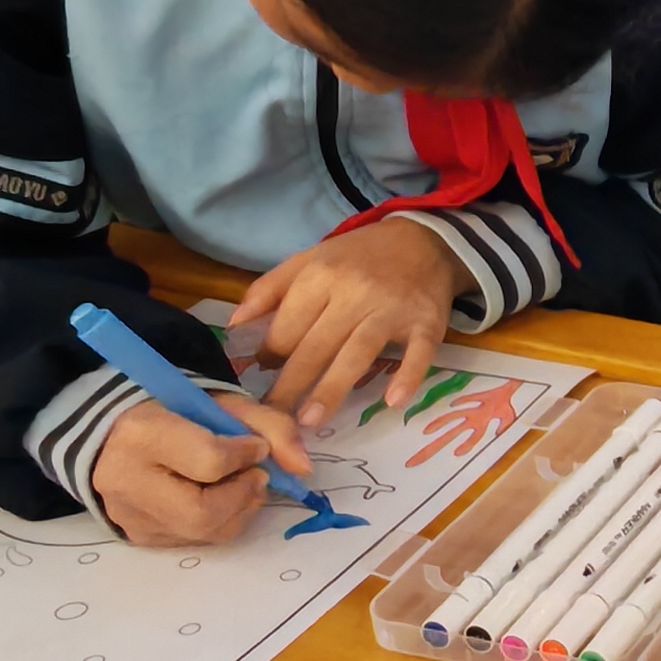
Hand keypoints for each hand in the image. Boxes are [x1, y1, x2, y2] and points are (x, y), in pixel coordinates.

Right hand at [93, 392, 311, 548]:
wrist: (115, 436)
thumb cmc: (174, 413)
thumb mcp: (221, 403)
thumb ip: (270, 426)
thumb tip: (304, 469)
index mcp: (142, 435)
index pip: (208, 460)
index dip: (245, 456)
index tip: (256, 447)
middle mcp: (127, 482)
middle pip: (203, 512)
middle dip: (243, 495)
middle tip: (256, 476)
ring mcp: (131, 517)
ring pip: (204, 532)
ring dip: (238, 511)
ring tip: (241, 486)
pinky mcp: (140, 538)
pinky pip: (194, 540)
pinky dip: (220, 522)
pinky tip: (219, 499)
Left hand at [232, 218, 464, 428]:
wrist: (423, 240)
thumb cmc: (359, 256)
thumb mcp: (310, 259)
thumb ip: (269, 289)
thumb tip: (233, 325)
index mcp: (321, 276)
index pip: (288, 325)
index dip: (270, 354)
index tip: (262, 376)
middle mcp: (355, 292)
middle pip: (317, 345)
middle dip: (291, 384)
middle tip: (273, 419)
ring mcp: (392, 309)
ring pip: (358, 353)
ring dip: (332, 388)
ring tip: (310, 420)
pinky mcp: (427, 322)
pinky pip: (417, 352)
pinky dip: (408, 375)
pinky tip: (393, 401)